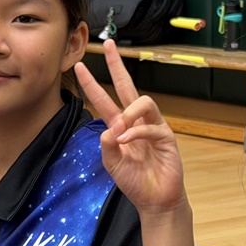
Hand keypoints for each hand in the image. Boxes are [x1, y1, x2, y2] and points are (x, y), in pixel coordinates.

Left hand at [74, 42, 187, 217]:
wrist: (155, 199)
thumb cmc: (135, 181)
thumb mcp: (112, 164)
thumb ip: (106, 146)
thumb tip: (107, 129)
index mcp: (120, 126)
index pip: (104, 99)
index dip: (92, 83)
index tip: (80, 67)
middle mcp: (136, 121)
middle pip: (127, 85)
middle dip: (117, 65)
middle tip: (108, 45)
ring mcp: (153, 126)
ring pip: (142, 102)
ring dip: (128, 113)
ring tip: (119, 130)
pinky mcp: (166, 137)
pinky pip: (151, 126)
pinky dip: (136, 133)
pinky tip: (126, 141)